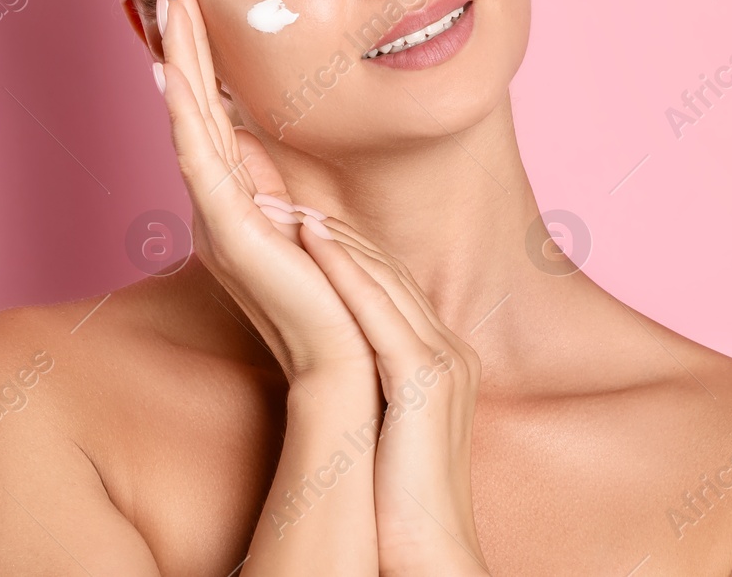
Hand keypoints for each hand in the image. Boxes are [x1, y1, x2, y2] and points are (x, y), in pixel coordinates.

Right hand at [152, 0, 376, 389]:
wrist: (356, 389)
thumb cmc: (355, 326)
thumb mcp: (335, 252)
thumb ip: (312, 220)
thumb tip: (303, 198)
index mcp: (251, 213)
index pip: (222, 124)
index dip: (207, 67)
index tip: (196, 10)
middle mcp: (228, 212)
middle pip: (199, 112)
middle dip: (186, 47)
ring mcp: (225, 221)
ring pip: (193, 123)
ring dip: (180, 59)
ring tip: (168, 3)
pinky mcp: (232, 234)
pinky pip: (200, 157)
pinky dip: (186, 109)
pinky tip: (173, 66)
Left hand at [300, 220, 489, 576]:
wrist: (424, 557)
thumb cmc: (394, 505)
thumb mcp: (378, 427)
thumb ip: (361, 385)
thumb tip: (322, 365)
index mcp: (441, 358)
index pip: (388, 284)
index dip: (341, 247)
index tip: (293, 215)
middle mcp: (450, 349)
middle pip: (387, 269)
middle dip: (333, 229)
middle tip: (281, 191)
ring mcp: (444, 361)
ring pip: (383, 279)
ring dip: (331, 236)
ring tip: (283, 202)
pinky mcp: (425, 379)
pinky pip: (379, 310)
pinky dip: (343, 269)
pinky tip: (308, 239)